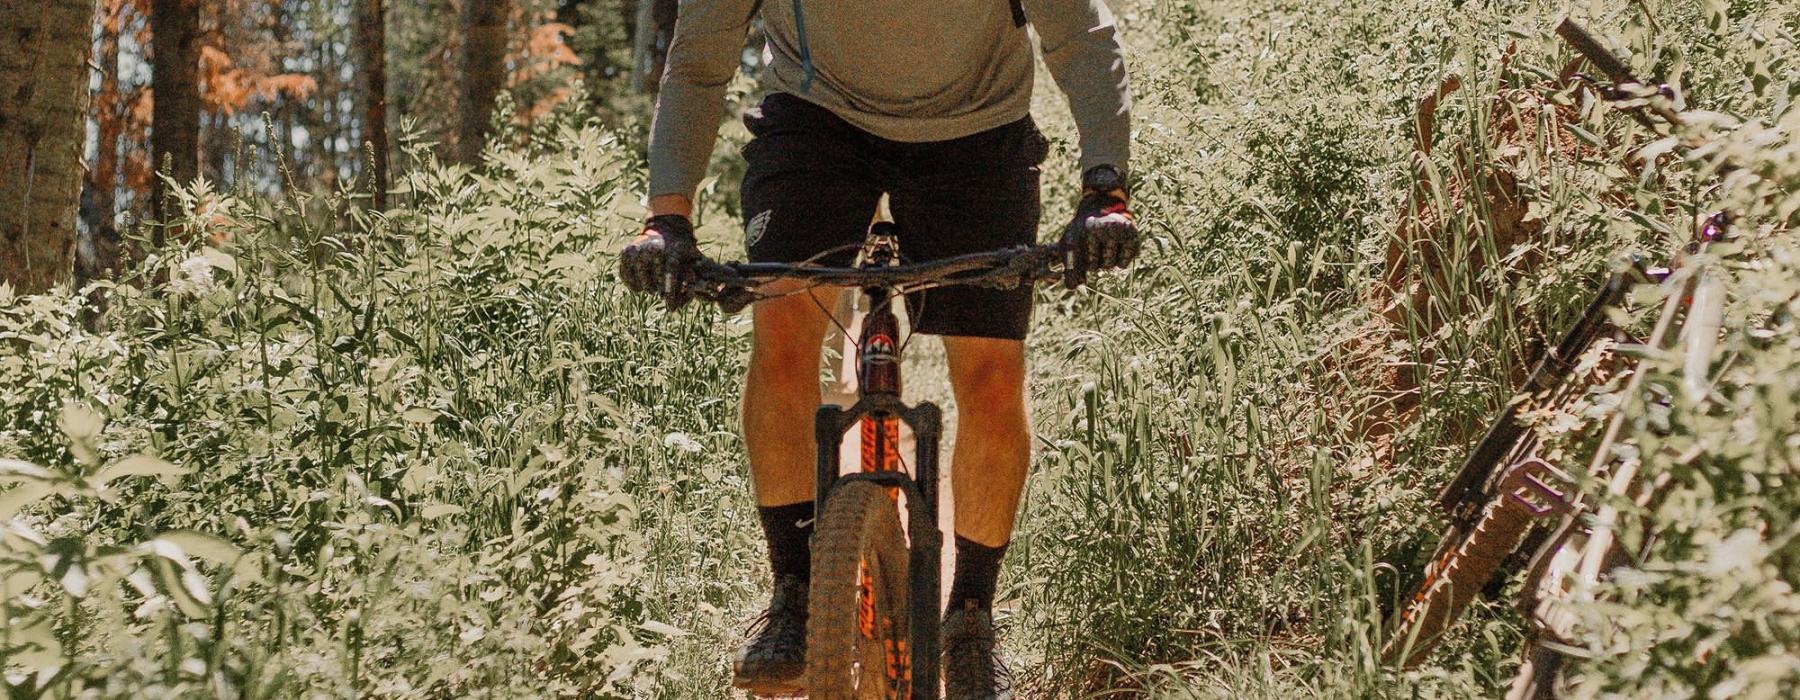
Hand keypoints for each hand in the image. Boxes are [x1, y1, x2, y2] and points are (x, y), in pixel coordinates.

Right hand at [620, 214, 702, 307]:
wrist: (665, 228)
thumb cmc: (682, 248)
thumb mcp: (693, 256)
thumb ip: (697, 274)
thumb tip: (711, 293)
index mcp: (670, 251)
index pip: (669, 276)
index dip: (670, 293)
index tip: (671, 308)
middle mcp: (652, 250)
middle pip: (653, 283)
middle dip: (659, 291)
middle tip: (662, 293)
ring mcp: (637, 251)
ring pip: (640, 283)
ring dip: (647, 289)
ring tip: (653, 286)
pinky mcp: (626, 253)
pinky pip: (626, 277)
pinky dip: (633, 283)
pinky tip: (640, 283)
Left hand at [1059, 165, 1139, 288]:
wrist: (1101, 205)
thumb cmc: (1083, 229)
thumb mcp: (1071, 242)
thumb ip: (1070, 265)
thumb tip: (1072, 287)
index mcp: (1085, 230)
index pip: (1081, 262)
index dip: (1076, 272)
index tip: (1075, 279)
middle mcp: (1102, 229)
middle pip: (1096, 267)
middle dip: (1094, 263)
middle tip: (1094, 247)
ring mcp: (1118, 231)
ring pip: (1110, 266)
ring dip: (1107, 261)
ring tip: (1105, 245)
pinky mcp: (1132, 235)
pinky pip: (1124, 263)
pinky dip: (1120, 261)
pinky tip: (1116, 248)